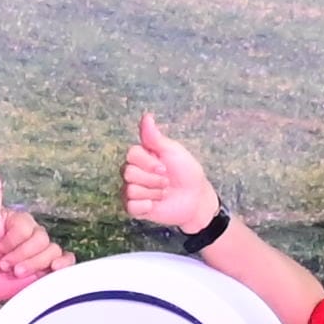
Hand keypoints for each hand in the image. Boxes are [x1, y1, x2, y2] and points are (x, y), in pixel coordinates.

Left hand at [0, 160, 68, 311]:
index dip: (11, 242)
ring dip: (32, 265)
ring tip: (15, 272)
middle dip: (19, 256)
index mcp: (22, 221)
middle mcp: (35, 234)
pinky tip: (53, 269)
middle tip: (4, 265)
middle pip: (41, 240)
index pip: (27, 227)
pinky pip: (67, 261)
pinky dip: (63, 265)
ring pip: (52, 252)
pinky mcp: (50, 268)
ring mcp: (44, 251)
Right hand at [118, 112, 224, 239]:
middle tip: (167, 182)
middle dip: (153, 179)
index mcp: (142, 156)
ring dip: (153, 193)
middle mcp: (134, 172)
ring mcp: (133, 190)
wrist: (196, 199)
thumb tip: (146, 115)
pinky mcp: (135, 208)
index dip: (148, 162)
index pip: (131, 154)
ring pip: (130, 190)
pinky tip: (155, 205)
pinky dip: (146, 206)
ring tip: (164, 193)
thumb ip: (155, 137)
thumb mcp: (173, 151)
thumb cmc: (187, 172)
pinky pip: (131, 206)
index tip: (165, 167)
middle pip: (128, 172)